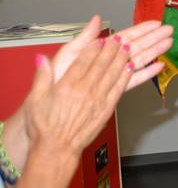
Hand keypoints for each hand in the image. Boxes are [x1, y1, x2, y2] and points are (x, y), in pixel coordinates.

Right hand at [26, 39, 131, 159]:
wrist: (56, 149)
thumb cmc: (44, 128)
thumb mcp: (35, 100)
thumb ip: (41, 77)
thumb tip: (42, 59)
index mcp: (67, 87)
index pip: (84, 61)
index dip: (94, 48)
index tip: (100, 39)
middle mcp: (85, 91)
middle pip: (102, 65)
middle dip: (112, 49)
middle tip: (120, 38)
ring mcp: (98, 100)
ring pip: (113, 74)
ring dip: (122, 59)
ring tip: (128, 47)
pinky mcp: (106, 110)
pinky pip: (119, 89)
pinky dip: (126, 76)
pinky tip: (132, 67)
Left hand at [51, 17, 171, 91]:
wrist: (51, 110)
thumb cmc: (55, 82)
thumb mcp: (67, 55)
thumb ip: (84, 38)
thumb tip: (95, 20)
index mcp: (97, 51)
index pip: (125, 36)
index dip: (141, 29)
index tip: (154, 23)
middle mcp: (106, 62)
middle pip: (136, 46)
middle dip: (153, 38)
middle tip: (169, 30)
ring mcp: (111, 75)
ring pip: (138, 61)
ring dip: (154, 52)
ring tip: (168, 43)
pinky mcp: (114, 90)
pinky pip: (133, 80)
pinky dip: (146, 74)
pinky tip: (158, 67)